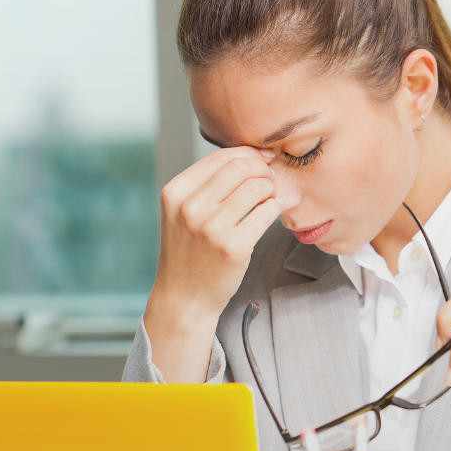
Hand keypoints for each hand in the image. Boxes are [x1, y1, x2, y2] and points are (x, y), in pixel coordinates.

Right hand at [144, 147, 280, 381]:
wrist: (184, 297)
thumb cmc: (190, 251)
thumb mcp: (183, 212)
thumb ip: (208, 185)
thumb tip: (253, 156)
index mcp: (176, 192)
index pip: (221, 156)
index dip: (248, 154)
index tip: (262, 161)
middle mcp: (190, 207)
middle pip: (241, 167)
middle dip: (263, 169)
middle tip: (270, 180)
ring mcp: (211, 227)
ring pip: (257, 187)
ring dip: (271, 189)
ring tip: (270, 198)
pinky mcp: (233, 247)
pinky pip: (267, 212)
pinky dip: (275, 208)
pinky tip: (270, 214)